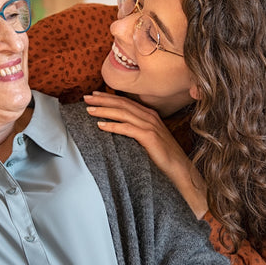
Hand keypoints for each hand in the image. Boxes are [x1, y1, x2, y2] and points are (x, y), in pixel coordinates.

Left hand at [84, 91, 207, 217]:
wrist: (180, 169)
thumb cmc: (162, 155)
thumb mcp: (148, 138)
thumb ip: (135, 129)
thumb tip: (115, 126)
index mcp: (148, 114)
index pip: (125, 101)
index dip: (108, 97)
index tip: (93, 95)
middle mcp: (149, 116)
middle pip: (121, 103)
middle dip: (102, 100)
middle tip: (86, 99)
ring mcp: (150, 125)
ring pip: (122, 113)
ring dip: (104, 110)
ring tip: (89, 110)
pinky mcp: (149, 137)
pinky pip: (127, 128)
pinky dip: (112, 126)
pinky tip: (100, 126)